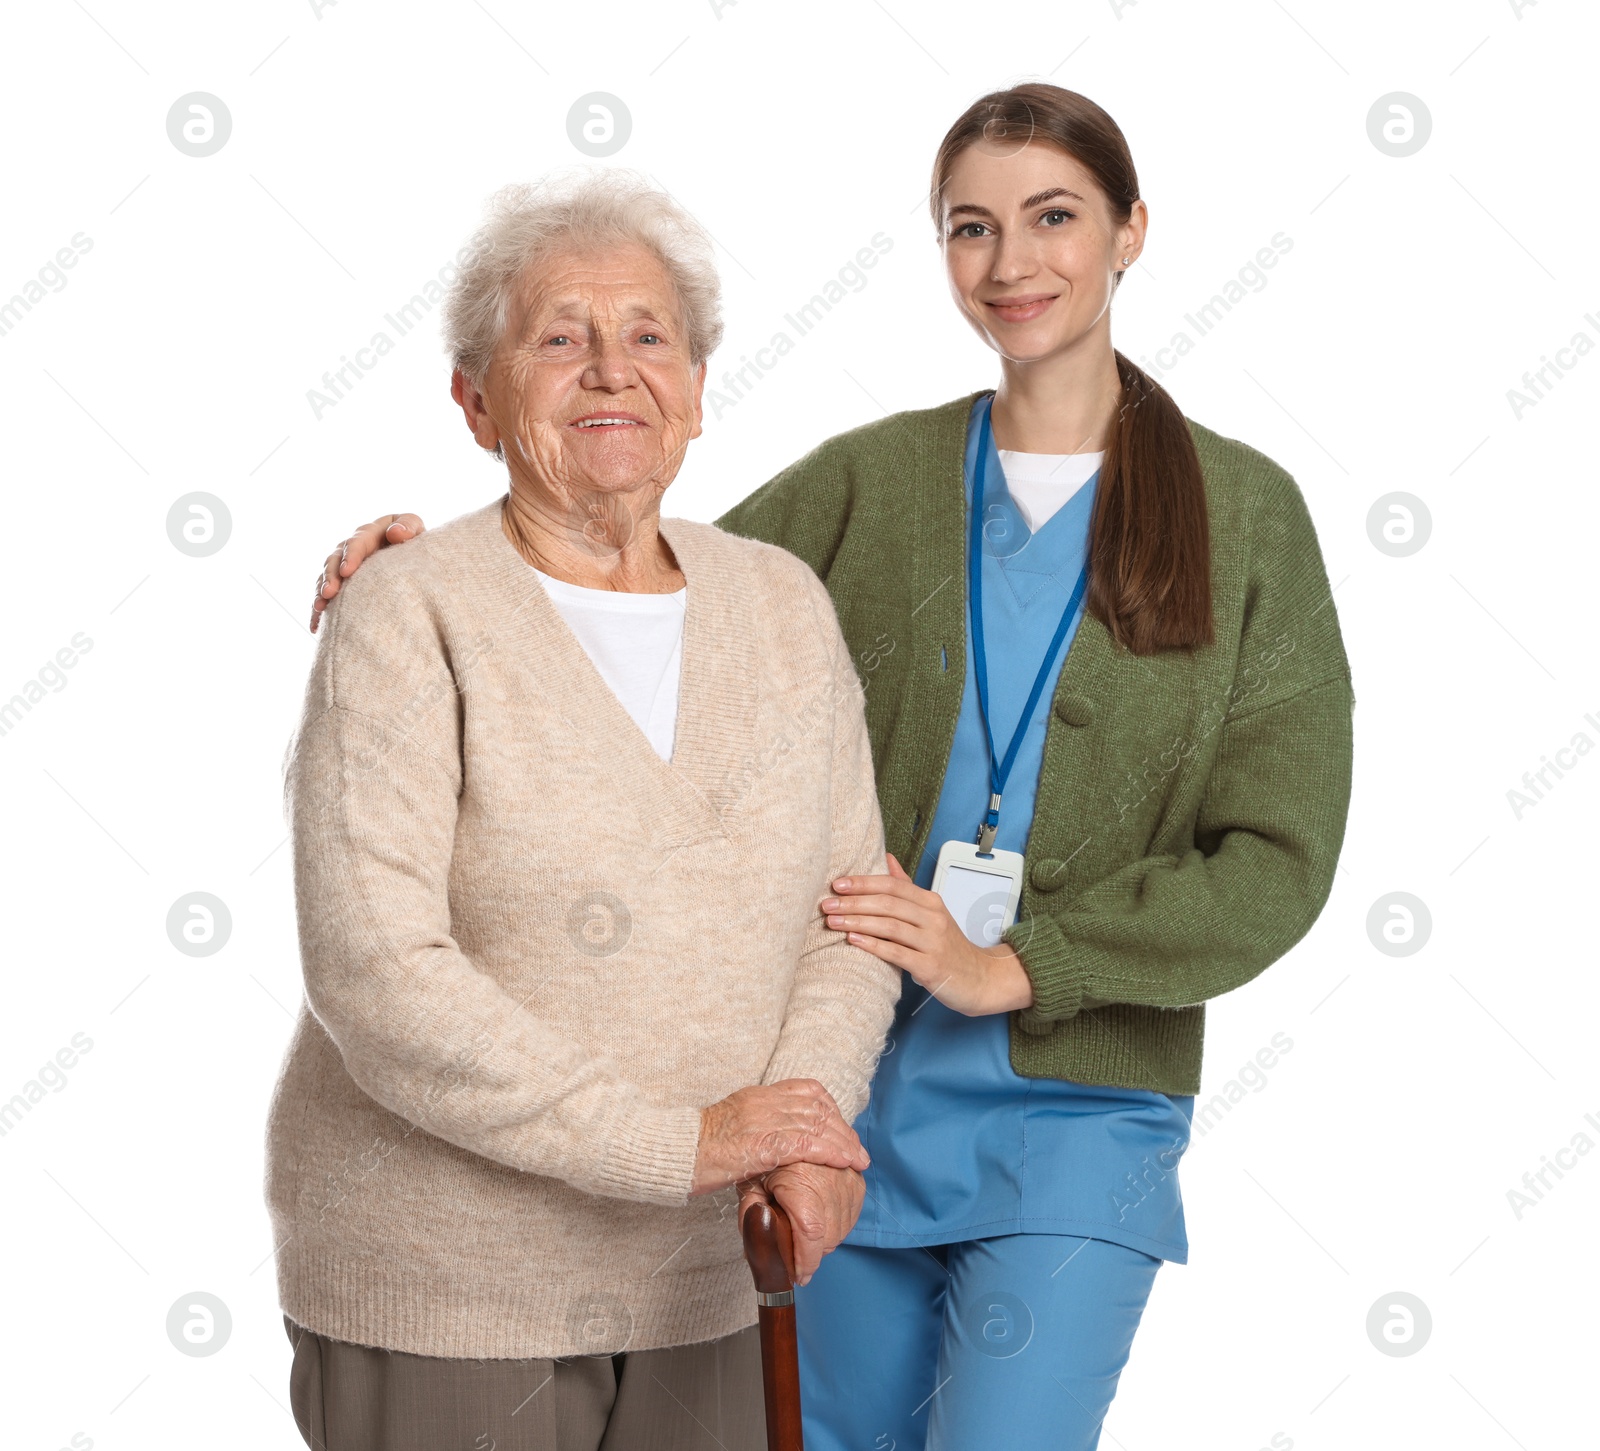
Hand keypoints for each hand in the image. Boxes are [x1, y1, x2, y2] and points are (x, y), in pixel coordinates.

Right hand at [310, 513, 426, 630]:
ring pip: (327, 577)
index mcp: (370, 532)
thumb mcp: (416, 529)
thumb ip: (409, 526)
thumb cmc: (418, 542)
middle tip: (329, 593)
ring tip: (320, 608)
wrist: (417, 559)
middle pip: (335, 560)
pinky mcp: (342, 584)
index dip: (351, 556)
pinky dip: (319, 611)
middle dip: (331, 576)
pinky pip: (326, 596)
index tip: (348, 572)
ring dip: (321, 592)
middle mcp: (352, 547)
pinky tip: (316, 627)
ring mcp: (344, 565)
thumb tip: (396, 533)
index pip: (357, 542)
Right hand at [691, 1079, 868, 1196]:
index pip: (807, 1090)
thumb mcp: (733, 1125)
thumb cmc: (698, 1148)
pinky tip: (842, 1161)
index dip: (831, 1109)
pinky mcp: (760, 1144)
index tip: (842, 1128)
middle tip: (857, 1149)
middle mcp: (764, 1102)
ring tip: (857, 1160)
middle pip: (818, 1108)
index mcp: (758, 1094)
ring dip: (842, 1143)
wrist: (674, 1152)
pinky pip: (804, 1144)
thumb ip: (758, 1124)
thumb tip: (779, 1141)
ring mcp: (762, 1121)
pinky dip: (829, 1152)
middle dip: (842, 1129)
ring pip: (816, 1125)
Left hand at [739, 1162, 863, 1285]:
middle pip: (828, 1237)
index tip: (798, 1276)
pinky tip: (821, 1219)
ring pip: (842, 1229)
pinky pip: (852, 1215)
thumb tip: (757, 1252)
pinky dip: (838, 1224)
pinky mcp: (857, 1179)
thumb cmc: (766, 1157)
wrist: (788, 1129)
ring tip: (805, 1233)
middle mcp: (831, 1179)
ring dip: (825, 1239)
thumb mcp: (750, 1185)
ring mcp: (848, 1178)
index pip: (811, 1234)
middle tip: (795, 1253)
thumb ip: (752, 1217)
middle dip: (811, 1253)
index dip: (806, 1261)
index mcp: (802, 1182)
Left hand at [820, 854, 1034, 1016]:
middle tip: (827, 904)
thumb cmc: (949, 946)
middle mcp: (933, 918)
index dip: (863, 882)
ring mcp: (933, 942)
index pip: (893, 885)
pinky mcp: (930, 967)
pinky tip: (853, 941)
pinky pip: (897, 953)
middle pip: (888, 903)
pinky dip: (873, 945)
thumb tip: (886, 857)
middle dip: (854, 902)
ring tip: (833, 922)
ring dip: (858, 923)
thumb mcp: (931, 912)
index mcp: (930, 901)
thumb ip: (906, 887)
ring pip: (890, 926)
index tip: (837, 884)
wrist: (980, 979)